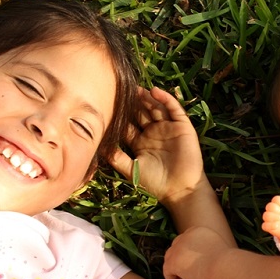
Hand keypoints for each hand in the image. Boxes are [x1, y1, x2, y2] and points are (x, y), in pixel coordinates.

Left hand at [110, 87, 204, 204]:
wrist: (180, 189)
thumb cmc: (156, 182)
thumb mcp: (132, 169)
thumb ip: (116, 157)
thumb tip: (98, 146)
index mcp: (140, 142)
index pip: (128, 124)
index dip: (120, 115)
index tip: (108, 103)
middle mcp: (153, 132)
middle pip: (141, 112)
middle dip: (132, 102)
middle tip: (121, 89)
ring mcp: (168, 128)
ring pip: (155, 107)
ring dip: (146, 98)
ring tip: (136, 89)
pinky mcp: (182, 126)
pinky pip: (174, 109)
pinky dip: (165, 99)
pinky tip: (155, 92)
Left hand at [163, 226, 230, 278]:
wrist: (223, 267)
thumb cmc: (226, 262)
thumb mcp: (218, 248)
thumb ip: (208, 249)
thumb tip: (203, 261)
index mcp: (197, 230)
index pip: (187, 239)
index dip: (186, 252)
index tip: (192, 263)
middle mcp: (185, 236)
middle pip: (176, 247)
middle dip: (178, 259)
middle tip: (184, 272)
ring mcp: (177, 248)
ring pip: (169, 258)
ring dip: (174, 270)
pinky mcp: (173, 261)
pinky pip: (167, 271)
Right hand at [262, 192, 279, 246]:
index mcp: (276, 203)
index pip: (275, 199)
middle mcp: (271, 210)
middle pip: (269, 206)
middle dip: (277, 209)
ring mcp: (268, 218)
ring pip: (266, 215)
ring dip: (273, 217)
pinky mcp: (267, 226)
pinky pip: (264, 226)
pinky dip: (270, 226)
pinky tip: (277, 225)